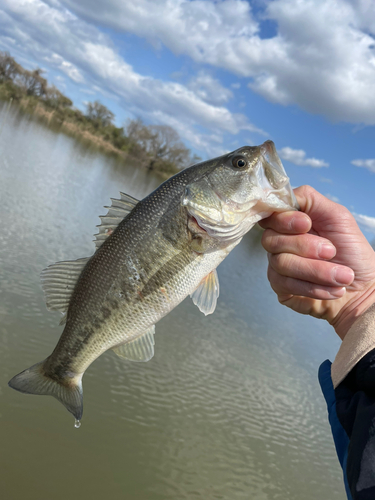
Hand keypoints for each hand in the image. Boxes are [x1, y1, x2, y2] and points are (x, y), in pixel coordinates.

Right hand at [259, 185, 374, 338]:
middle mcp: (280, 242)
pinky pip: (286, 284)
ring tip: (343, 276)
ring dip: (317, 270)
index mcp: (291, 222)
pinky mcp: (280, 287)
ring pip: (281, 263)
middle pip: (272, 240)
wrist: (363, 288)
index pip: (271, 215)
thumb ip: (310, 199)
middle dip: (306, 247)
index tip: (307, 224)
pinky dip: (314, 287)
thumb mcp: (337, 216)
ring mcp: (277, 265)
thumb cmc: (353, 253)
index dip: (284, 220)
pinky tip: (332, 289)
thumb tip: (284, 194)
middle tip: (332, 251)